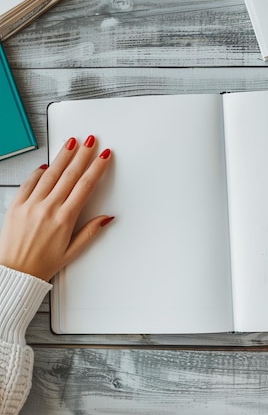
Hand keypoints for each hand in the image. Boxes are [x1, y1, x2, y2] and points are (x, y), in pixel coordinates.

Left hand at [0, 136, 112, 281]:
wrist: (13, 272)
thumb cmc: (41, 264)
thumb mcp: (72, 251)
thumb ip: (90, 232)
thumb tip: (107, 218)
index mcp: (64, 220)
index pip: (85, 186)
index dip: (96, 168)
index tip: (103, 156)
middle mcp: (48, 209)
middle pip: (70, 175)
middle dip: (83, 155)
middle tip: (91, 142)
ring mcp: (31, 205)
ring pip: (50, 174)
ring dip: (63, 156)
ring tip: (72, 143)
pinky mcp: (16, 205)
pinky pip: (29, 182)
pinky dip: (39, 171)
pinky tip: (47, 164)